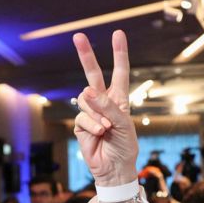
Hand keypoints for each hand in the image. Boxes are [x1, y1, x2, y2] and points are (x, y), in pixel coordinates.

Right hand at [72, 31, 137, 186]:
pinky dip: (92, 125)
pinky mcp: (81, 126)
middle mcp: (103, 102)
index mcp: (119, 99)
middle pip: (93, 74)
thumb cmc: (125, 146)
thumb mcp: (123, 124)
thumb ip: (106, 106)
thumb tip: (87, 90)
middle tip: (78, 36)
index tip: (118, 34)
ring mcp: (91, 113)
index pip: (119, 72)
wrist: (115, 168)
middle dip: (86, 55)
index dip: (119, 53)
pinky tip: (99, 134)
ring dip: (97, 114)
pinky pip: (82, 118)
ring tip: (106, 129)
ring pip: (85, 100)